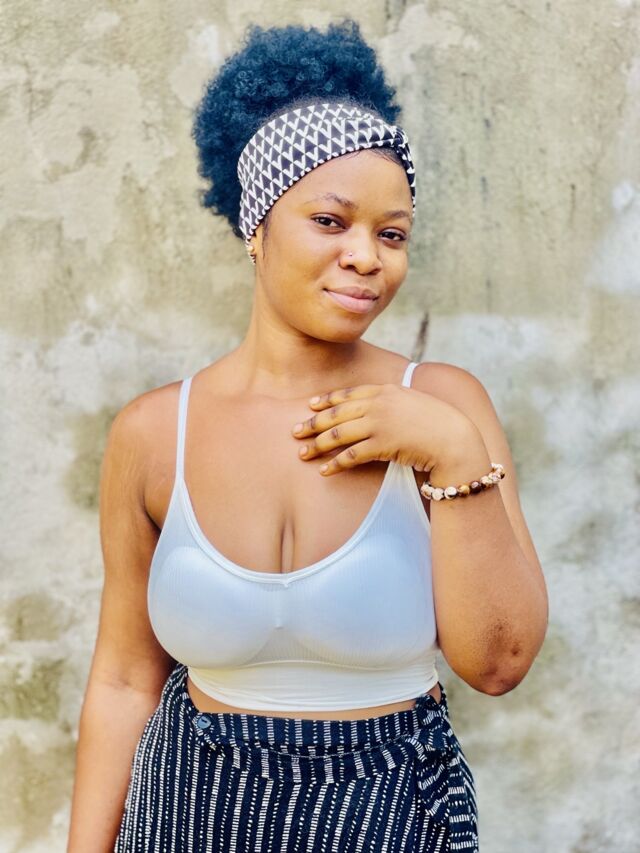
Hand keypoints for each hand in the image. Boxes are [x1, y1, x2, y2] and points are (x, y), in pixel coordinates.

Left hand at [291, 382, 475, 475]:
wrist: (455, 438)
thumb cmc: (438, 424)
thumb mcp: (413, 403)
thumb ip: (393, 402)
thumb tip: (379, 409)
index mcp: (386, 390)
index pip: (349, 394)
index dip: (327, 400)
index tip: (311, 405)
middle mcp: (379, 403)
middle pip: (337, 413)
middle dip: (313, 423)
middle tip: (295, 432)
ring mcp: (380, 423)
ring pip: (339, 434)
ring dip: (317, 445)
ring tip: (302, 453)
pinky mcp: (382, 444)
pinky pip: (352, 455)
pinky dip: (335, 463)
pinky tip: (325, 470)